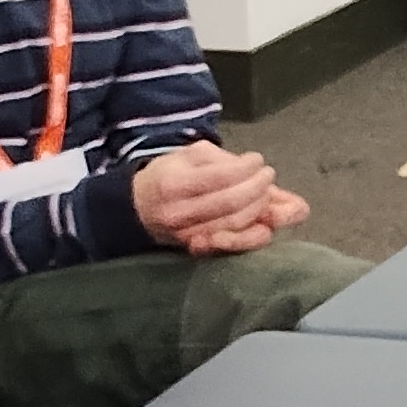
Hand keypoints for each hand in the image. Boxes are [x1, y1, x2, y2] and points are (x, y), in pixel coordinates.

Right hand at [134, 142, 293, 253]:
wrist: (138, 208)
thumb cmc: (169, 175)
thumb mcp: (190, 156)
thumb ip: (225, 160)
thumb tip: (262, 171)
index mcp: (174, 183)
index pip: (220, 177)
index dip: (245, 168)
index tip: (257, 160)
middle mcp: (179, 213)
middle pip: (230, 202)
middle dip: (258, 187)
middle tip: (267, 174)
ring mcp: (187, 235)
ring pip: (234, 223)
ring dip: (260, 207)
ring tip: (266, 192)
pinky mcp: (197, 249)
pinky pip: (232, 244)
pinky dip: (254, 233)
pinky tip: (264, 222)